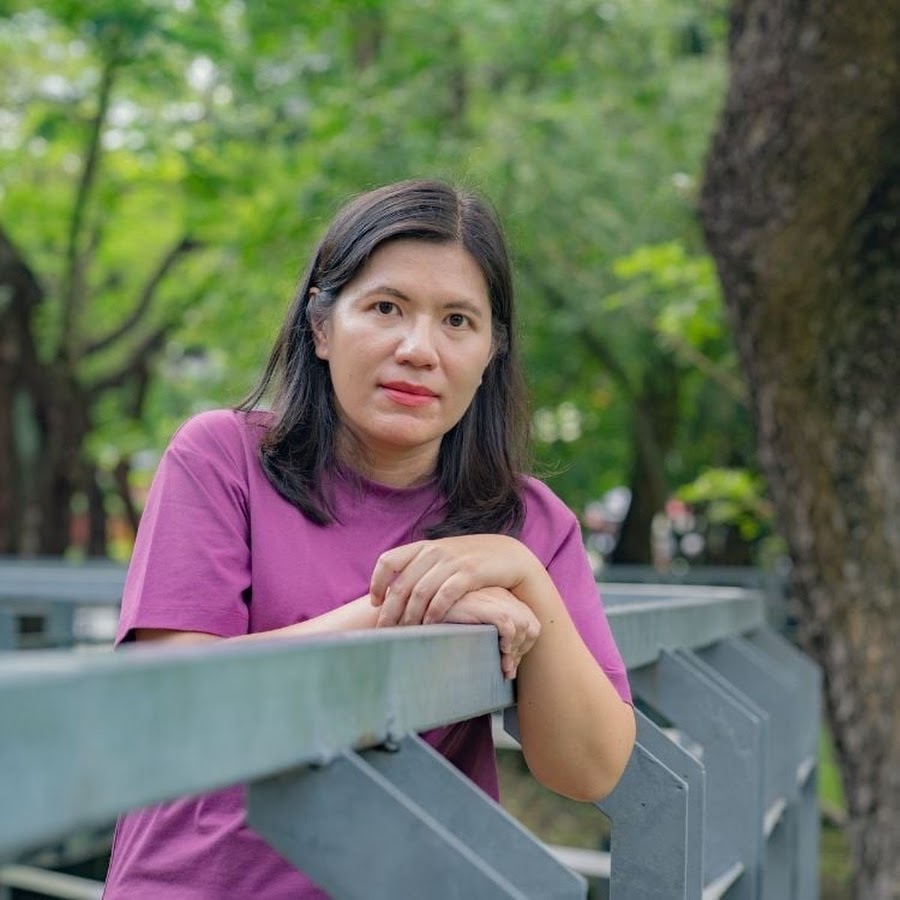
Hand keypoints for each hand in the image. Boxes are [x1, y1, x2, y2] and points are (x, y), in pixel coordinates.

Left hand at [369, 535, 535, 626]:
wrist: (508, 554)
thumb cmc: (470, 560)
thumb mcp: (443, 556)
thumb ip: (420, 567)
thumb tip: (391, 590)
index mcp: (423, 546)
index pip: (388, 561)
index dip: (377, 582)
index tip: (374, 603)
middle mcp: (434, 551)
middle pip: (401, 584)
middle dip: (390, 611)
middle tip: (384, 631)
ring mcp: (452, 561)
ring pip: (420, 592)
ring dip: (410, 616)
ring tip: (406, 633)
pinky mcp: (470, 573)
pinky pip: (444, 596)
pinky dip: (434, 613)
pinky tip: (430, 626)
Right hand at [440, 587, 540, 679]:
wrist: (422, 606)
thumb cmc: (444, 621)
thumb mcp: (474, 625)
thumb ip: (493, 637)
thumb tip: (510, 671)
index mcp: (501, 596)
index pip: (530, 622)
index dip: (523, 647)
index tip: (508, 664)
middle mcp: (501, 594)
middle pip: (531, 625)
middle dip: (521, 652)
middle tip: (506, 670)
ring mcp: (494, 598)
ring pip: (523, 626)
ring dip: (514, 651)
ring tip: (502, 667)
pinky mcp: (484, 605)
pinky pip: (508, 626)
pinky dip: (507, 643)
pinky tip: (496, 652)